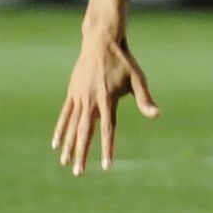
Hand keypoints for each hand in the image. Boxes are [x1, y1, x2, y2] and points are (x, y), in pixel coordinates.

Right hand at [51, 29, 160, 175]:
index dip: (107, 148)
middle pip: (85, 132)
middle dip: (82, 153)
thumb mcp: (137, 78)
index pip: (108, 129)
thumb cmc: (124, 60)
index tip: (107, 166)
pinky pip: (65, 115)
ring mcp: (79, 96)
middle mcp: (91, 100)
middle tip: (79, 172)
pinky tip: (55, 144)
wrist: (101, 41)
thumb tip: (157, 115)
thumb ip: (144, 99)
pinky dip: (60, 130)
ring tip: (65, 163)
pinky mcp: (72, 92)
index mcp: (108, 98)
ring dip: (69, 145)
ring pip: (73, 126)